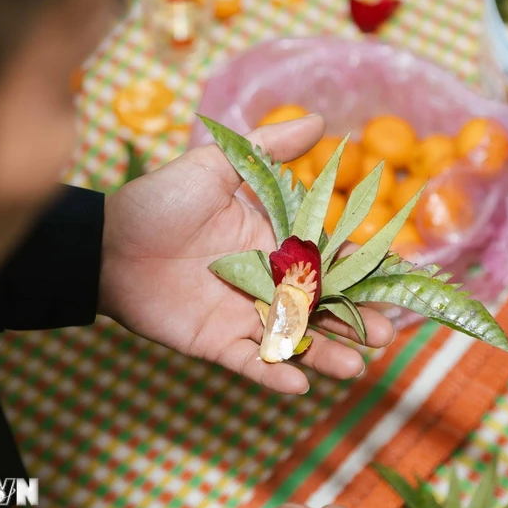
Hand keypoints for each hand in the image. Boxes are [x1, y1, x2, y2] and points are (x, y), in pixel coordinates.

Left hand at [98, 115, 394, 393]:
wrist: (107, 243)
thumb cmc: (162, 201)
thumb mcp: (219, 165)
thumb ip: (270, 147)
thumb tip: (323, 121)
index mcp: (276, 242)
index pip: (331, 258)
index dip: (364, 270)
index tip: (400, 280)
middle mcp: (268, 282)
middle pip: (322, 307)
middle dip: (355, 322)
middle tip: (382, 335)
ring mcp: (244, 314)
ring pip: (294, 339)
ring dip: (325, 355)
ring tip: (353, 367)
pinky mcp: (217, 343)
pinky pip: (251, 364)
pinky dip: (274, 376)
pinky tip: (298, 386)